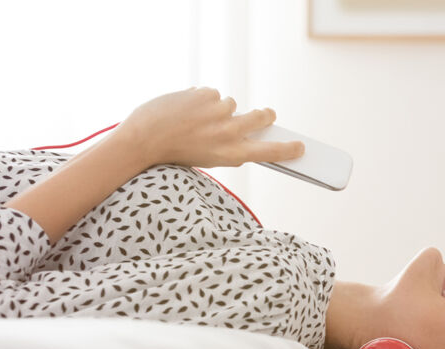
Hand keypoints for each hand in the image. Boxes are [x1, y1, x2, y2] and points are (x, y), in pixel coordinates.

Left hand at [114, 87, 304, 168]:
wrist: (144, 139)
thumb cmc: (175, 153)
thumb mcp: (209, 158)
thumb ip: (232, 145)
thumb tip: (251, 130)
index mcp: (232, 154)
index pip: (269, 152)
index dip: (288, 149)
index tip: (301, 147)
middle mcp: (230, 133)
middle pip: (261, 117)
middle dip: (264, 115)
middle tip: (264, 115)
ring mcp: (219, 112)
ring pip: (231, 104)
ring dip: (219, 108)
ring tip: (197, 119)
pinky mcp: (207, 94)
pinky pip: (212, 94)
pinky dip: (202, 99)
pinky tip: (186, 109)